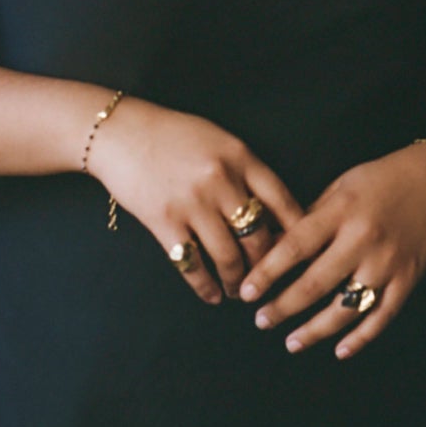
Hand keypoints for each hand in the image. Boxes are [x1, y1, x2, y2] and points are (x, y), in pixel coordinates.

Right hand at [86, 96, 305, 303]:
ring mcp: (193, 202)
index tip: (303, 253)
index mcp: (240, 156)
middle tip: (268, 281)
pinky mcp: (164, 221)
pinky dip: (205, 286)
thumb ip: (246, 171)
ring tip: (240, 291)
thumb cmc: (173, 134)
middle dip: (268, 267)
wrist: (122, 132)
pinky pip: (192, 264)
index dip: (297, 232)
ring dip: (238, 282)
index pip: (283, 201)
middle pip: (259, 236)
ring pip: (229, 257)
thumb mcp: (219, 141)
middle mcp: (221, 180)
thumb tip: (273, 212)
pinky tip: (212, 294)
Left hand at [238, 142, 425, 358]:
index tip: (247, 292)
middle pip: (316, 283)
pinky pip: (381, 317)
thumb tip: (272, 247)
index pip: (296, 246)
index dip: (268, 272)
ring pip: (346, 308)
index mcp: (341, 211)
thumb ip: (309, 218)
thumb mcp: (340, 186)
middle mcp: (363, 240)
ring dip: (315, 330)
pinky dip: (360, 338)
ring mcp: (387, 263)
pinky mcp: (407, 280)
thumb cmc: (380, 181)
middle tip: (261, 321)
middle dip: (284, 307)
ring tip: (291, 342)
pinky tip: (339, 350)